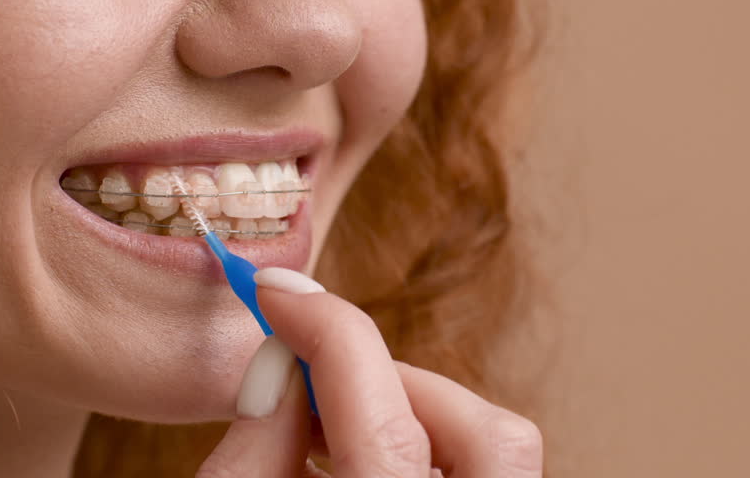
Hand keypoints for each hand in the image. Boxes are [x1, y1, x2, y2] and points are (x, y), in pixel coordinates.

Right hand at [197, 267, 542, 477]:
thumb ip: (255, 448)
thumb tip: (285, 362)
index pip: (382, 410)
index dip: (325, 329)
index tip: (273, 291)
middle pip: (486, 429)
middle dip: (392, 379)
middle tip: (312, 377)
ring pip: (494, 451)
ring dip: (409, 415)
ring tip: (326, 428)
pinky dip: (422, 453)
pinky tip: (354, 459)